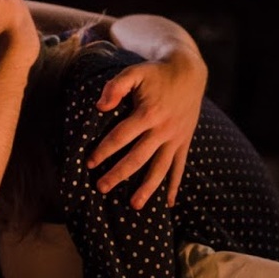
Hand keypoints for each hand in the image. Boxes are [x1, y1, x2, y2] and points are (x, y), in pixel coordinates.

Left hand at [87, 53, 206, 207]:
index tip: (89, 162)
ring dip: (147, 188)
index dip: (104, 150)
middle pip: (138, 157)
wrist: (189, 72)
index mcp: (148, 113)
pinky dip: (174, 186)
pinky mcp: (184, 142)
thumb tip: (100, 106)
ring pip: (160, 168)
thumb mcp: (134, 72)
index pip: (121, 136)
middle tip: (101, 187)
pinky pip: (179, 167)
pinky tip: (168, 204)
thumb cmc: (155, 73)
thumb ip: (115, 86)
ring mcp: (175, 138)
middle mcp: (163, 129)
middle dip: (119, 174)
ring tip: (134, 205)